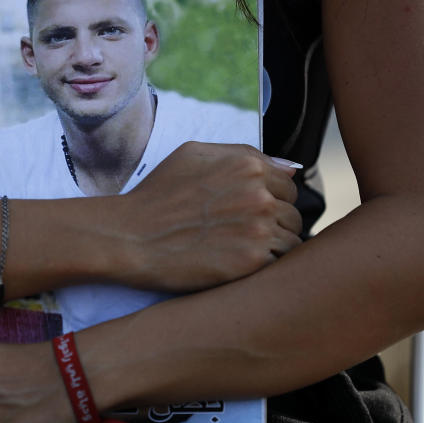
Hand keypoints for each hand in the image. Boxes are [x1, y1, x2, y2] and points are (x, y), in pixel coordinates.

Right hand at [117, 142, 301, 291]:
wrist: (130, 236)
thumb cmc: (157, 194)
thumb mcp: (193, 155)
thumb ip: (243, 154)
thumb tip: (290, 167)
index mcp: (249, 165)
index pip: (288, 186)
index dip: (271, 200)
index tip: (248, 213)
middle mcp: (260, 194)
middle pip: (293, 214)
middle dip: (275, 224)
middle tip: (244, 236)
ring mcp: (258, 229)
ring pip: (292, 240)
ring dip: (273, 247)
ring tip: (242, 252)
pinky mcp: (252, 261)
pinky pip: (279, 265)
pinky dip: (265, 268)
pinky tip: (240, 266)